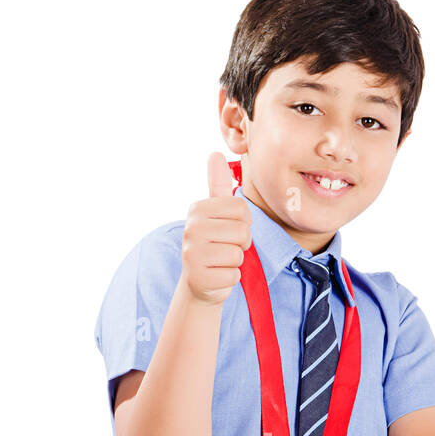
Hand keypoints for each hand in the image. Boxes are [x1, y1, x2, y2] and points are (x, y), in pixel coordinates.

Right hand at [180, 153, 251, 305]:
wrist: (200, 282)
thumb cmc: (213, 244)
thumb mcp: (215, 214)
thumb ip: (218, 186)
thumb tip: (215, 153)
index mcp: (197, 209)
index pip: (241, 210)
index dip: (244, 223)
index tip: (229, 230)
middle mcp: (191, 229)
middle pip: (242, 231)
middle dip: (241, 244)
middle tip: (225, 248)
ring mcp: (192, 255)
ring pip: (238, 255)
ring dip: (235, 262)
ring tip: (220, 262)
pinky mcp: (199, 278)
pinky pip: (233, 275)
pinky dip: (230, 278)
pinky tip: (217, 276)